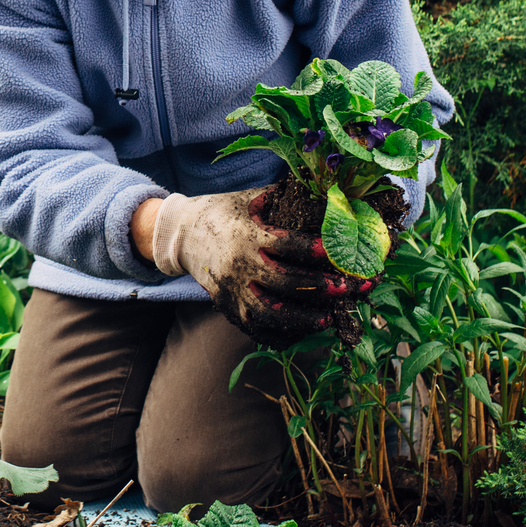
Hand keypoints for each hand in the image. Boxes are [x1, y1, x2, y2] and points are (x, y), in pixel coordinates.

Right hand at [144, 187, 381, 345]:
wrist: (180, 233)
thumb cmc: (222, 212)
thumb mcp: (250, 200)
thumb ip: (284, 198)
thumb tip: (324, 192)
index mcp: (247, 235)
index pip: (288, 245)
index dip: (316, 250)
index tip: (339, 253)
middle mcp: (239, 265)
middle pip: (285, 282)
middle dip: (319, 288)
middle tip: (346, 290)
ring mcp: (231, 290)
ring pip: (270, 313)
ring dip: (302, 318)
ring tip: (327, 318)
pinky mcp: (226, 306)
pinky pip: (255, 328)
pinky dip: (279, 334)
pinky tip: (300, 331)